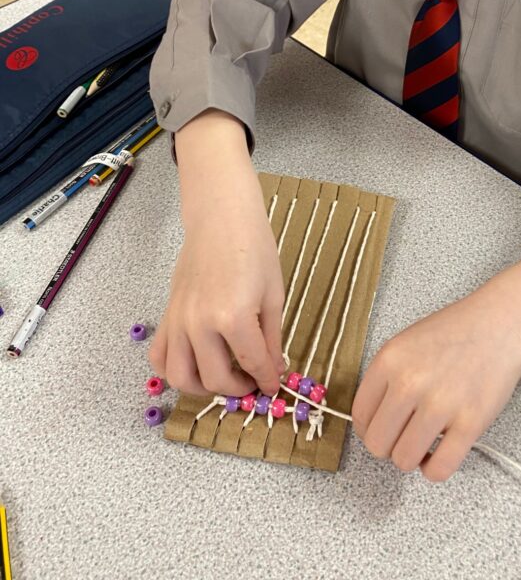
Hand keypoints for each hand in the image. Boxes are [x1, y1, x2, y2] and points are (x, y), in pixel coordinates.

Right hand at [149, 111, 284, 396]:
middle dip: (238, 389)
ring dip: (203, 387)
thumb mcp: (274, 294)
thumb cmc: (255, 249)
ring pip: (180, 377)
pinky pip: (159, 356)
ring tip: (223, 378)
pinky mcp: (167, 314)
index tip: (273, 385)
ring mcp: (179, 321)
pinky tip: (195, 364)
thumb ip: (272, 338)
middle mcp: (200, 325)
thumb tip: (274, 369)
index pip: (252, 365)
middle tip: (251, 382)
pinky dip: (173, 370)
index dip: (266, 380)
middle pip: (215, 380)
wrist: (221, 219)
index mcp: (234, 318)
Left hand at [351, 283, 520, 482]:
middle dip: (388, 446)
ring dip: (412, 457)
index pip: (360, 416)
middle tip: (403, 437)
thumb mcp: (405, 344)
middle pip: (377, 443)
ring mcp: (440, 404)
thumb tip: (372, 422)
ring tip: (424, 442)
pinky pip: (439, 469)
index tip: (380, 430)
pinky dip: (434, 470)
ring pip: (404, 459)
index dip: (368, 430)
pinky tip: (439, 454)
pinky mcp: (470, 424)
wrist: (499, 325)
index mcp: (389, 360)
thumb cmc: (454, 334)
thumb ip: (386, 380)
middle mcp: (410, 382)